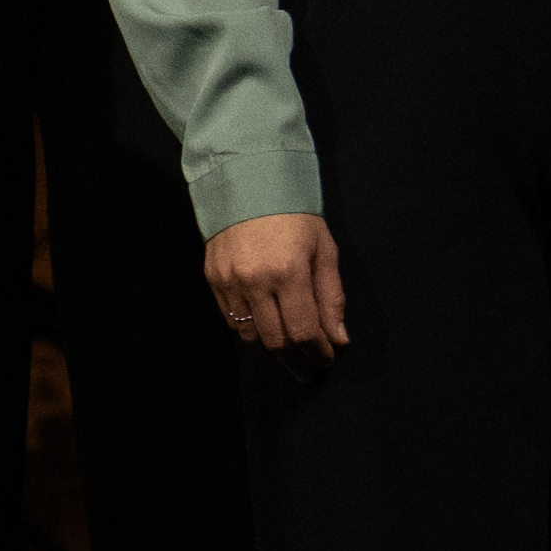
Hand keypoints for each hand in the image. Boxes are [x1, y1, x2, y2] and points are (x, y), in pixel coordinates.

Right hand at [207, 212, 346, 353]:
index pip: (304, 331)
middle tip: (311, 365)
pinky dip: (250, 327)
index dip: (319, 353)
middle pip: (276, 340)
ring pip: (251, 334)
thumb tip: (338, 338)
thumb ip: (331, 297)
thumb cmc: (294, 216)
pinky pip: (231, 318)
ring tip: (289, 343)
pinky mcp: (213, 278)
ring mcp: (230, 280)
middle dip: (297, 359)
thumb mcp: (324, 251)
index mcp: (289, 272)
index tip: (327, 359)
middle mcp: (255, 280)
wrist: (248, 184)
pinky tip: (266, 322)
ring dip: (273, 343)